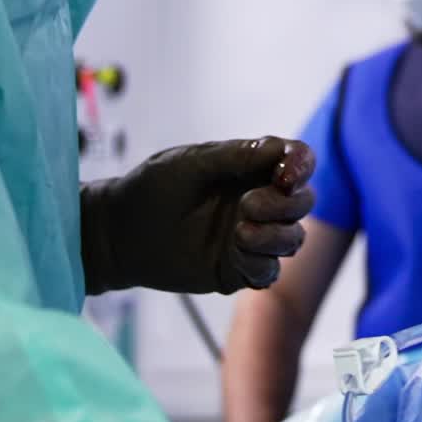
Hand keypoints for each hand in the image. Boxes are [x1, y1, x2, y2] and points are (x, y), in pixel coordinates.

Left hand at [81, 136, 314, 295]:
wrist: (117, 233)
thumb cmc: (153, 188)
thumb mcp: (193, 162)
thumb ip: (238, 155)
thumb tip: (279, 150)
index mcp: (253, 168)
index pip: (297, 161)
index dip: (302, 165)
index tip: (287, 175)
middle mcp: (259, 200)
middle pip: (303, 202)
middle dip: (287, 204)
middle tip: (248, 204)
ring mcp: (250, 237)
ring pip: (293, 238)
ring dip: (277, 234)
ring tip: (242, 231)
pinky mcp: (237, 270)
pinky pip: (268, 271)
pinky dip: (262, 261)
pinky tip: (238, 250)